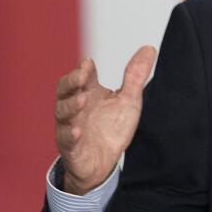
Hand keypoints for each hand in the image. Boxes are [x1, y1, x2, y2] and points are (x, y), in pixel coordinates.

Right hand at [54, 46, 156, 194]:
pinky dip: (70, 134)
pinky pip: (66, 140)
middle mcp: (75, 107)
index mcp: (88, 93)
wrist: (103, 163)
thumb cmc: (111, 128)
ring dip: (71, 105)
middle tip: (82, 75)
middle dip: (71, 82)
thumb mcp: (128, 100)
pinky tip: (77, 131)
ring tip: (82, 100)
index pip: (81, 76)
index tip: (89, 63)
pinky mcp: (70, 148)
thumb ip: (135, 76)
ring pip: (62, 113)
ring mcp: (69, 127)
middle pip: (64, 90)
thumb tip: (149, 48)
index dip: (83, 70)